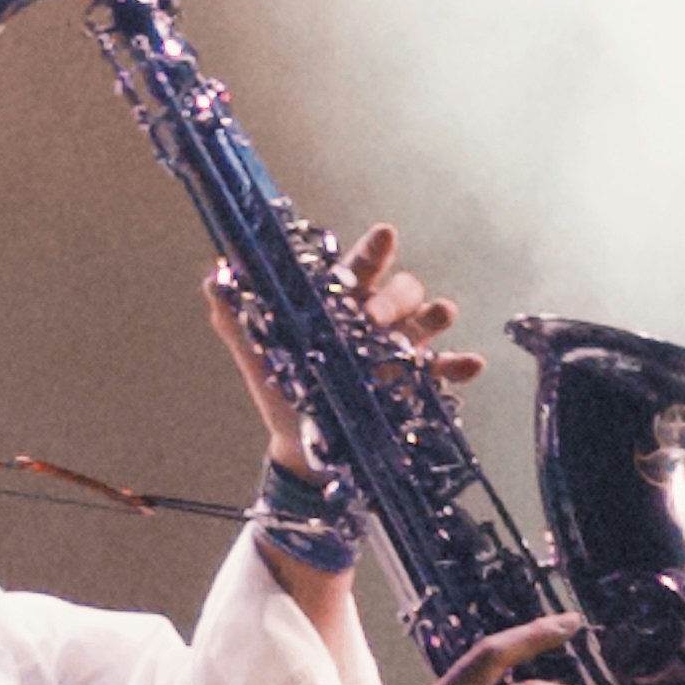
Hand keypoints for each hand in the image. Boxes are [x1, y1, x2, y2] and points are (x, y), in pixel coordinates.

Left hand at [205, 225, 483, 471]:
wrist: (301, 448)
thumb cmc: (282, 388)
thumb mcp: (256, 351)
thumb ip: (234, 314)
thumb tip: (213, 276)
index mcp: (339, 303)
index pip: (359, 267)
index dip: (374, 250)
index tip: (384, 235)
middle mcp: (374, 319)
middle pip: (400, 289)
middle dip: (393, 294)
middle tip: (374, 315)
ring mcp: (399, 350)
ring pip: (426, 319)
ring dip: (434, 314)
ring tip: (439, 314)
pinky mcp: (415, 384)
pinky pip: (444, 369)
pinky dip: (460, 363)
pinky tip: (471, 361)